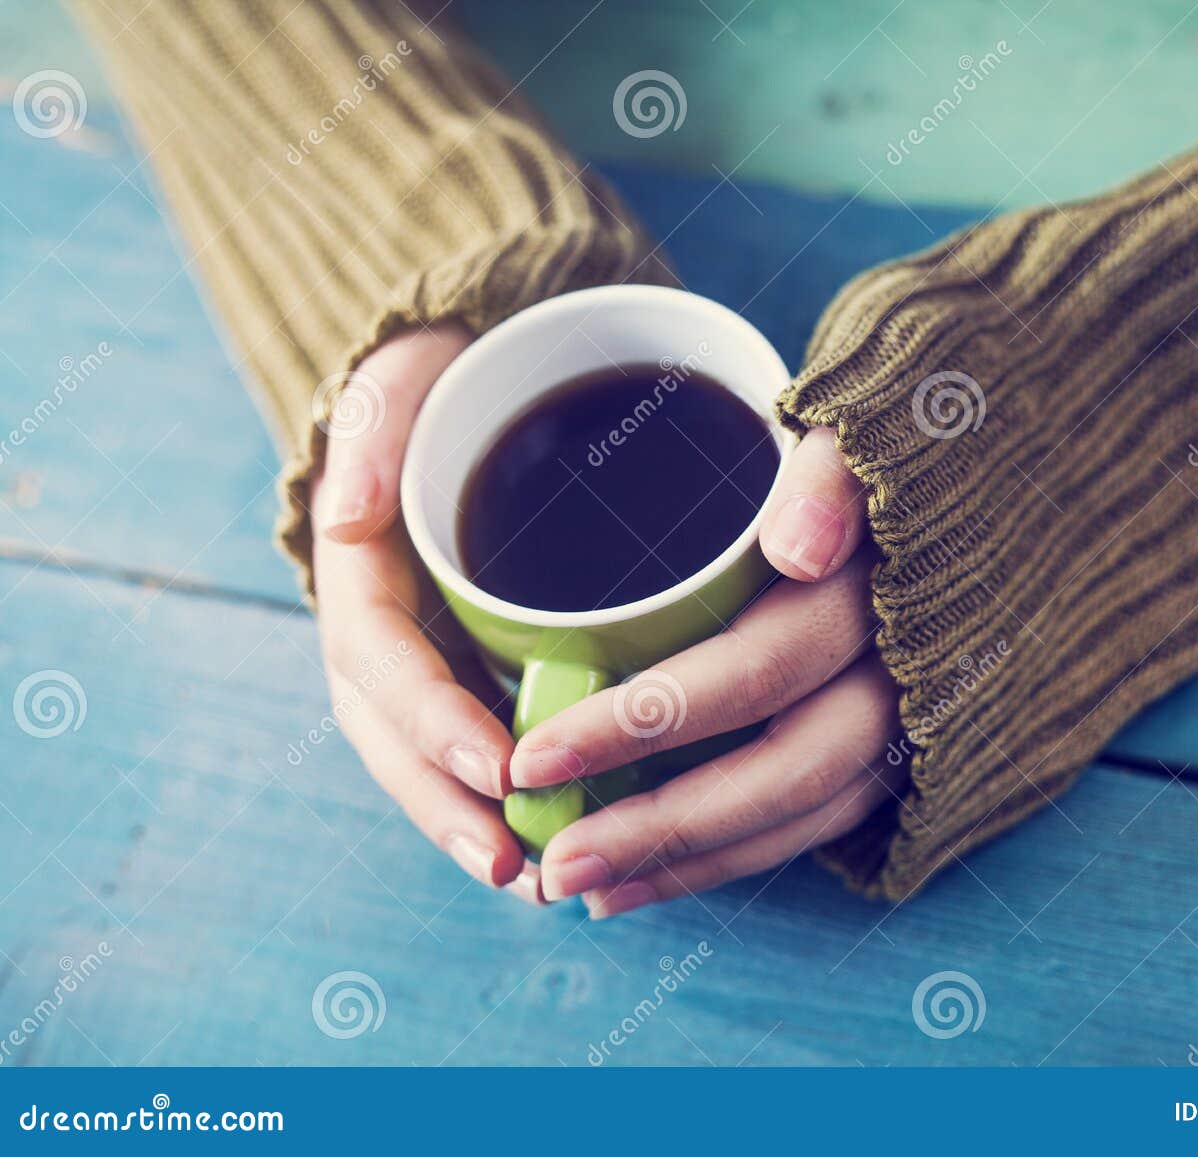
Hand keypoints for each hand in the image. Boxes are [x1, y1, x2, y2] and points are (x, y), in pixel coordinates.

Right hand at [308, 324, 540, 904]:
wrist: (476, 382)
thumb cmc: (446, 375)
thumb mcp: (406, 373)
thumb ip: (376, 424)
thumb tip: (348, 518)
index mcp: (363, 571)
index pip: (381, 662)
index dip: (433, 721)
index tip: (501, 769)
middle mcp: (382, 627)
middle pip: (395, 737)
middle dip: (448, 808)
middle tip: (515, 868)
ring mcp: (422, 652)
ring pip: (430, 757)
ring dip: (473, 824)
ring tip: (536, 882)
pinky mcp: (466, 663)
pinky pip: (473, 739)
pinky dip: (504, 794)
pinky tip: (560, 834)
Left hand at [509, 427, 905, 917]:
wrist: (988, 483)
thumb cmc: (877, 452)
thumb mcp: (859, 433)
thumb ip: (828, 474)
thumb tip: (797, 547)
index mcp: (884, 588)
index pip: (760, 667)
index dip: (648, 719)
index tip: (536, 755)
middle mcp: (908, 667)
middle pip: (788, 765)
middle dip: (663, 822)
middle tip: (555, 858)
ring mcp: (915, 717)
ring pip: (803, 811)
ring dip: (691, 860)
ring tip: (580, 885)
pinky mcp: (904, 748)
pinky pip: (817, 821)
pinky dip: (730, 856)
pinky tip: (644, 879)